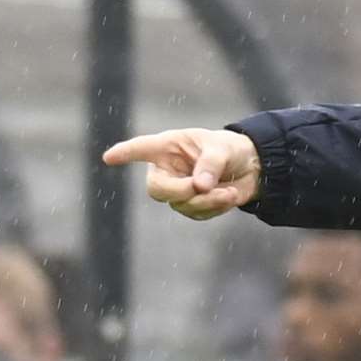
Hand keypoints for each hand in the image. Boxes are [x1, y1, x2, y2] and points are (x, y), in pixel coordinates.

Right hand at [102, 128, 261, 220]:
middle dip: (180, 191)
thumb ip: (211, 164)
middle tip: (203, 187)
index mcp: (168, 147)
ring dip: (207, 201)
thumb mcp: (223, 149)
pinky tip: (228, 196)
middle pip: (157, 189)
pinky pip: (197, 214)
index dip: (125, 153)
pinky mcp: (190, 206)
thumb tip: (199, 186)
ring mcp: (176, 190)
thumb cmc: (230, 150)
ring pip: (181, 204)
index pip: (141, 149)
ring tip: (229, 191)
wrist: (250, 169)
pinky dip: (215, 208)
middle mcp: (166, 169)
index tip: (109, 157)